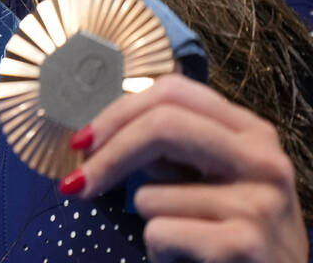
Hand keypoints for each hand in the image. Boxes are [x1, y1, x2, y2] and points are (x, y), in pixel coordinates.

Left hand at [64, 74, 306, 262]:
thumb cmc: (231, 232)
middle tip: (74, 183)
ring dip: (147, 219)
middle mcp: (263, 159)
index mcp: (251, 131)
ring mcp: (259, 202)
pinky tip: (187, 258)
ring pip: (151, 193)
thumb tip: (95, 135)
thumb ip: (171, 148)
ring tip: (182, 236)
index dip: (118, 112)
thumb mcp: (211, 177)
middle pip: (161, 125)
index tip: (83, 140)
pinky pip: (160, 232)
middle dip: (107, 154)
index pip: (173, 91)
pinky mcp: (245, 244)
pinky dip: (158, 251)